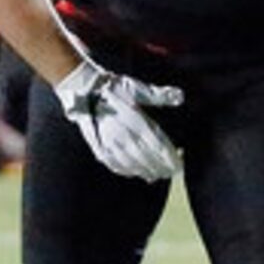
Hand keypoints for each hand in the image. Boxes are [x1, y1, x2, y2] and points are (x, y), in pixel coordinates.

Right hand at [54, 60, 182, 181]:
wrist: (84, 90)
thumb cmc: (113, 88)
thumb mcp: (137, 88)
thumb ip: (159, 95)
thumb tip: (179, 96)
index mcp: (138, 123)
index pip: (159, 147)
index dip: (171, 159)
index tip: (179, 165)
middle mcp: (126, 137)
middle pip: (149, 160)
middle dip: (162, 168)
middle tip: (170, 173)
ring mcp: (112, 145)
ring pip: (133, 166)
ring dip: (147, 172)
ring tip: (156, 175)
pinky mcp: (100, 148)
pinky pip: (116, 166)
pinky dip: (128, 171)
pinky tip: (135, 172)